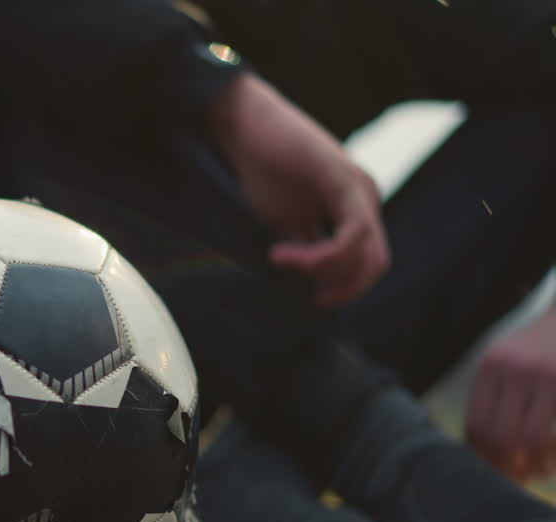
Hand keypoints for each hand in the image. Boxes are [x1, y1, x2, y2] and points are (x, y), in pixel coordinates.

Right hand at [210, 73, 388, 306]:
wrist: (245, 125)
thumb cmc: (261, 169)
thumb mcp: (286, 222)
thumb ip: (306, 250)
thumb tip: (311, 286)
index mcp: (358, 209)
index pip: (367, 264)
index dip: (345, 290)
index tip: (311, 298)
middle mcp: (367, 198)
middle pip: (374, 265)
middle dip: (343, 289)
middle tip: (309, 296)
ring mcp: (360, 188)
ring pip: (364, 254)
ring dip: (322, 270)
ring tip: (278, 258)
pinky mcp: (344, 180)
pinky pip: (352, 234)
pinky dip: (321, 255)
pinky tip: (282, 253)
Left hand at [467, 310, 555, 475]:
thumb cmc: (542, 344)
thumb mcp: (510, 358)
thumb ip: (496, 393)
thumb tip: (482, 445)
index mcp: (492, 365)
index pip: (477, 421)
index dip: (482, 453)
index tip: (491, 470)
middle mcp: (513, 368)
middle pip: (498, 433)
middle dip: (506, 463)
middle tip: (518, 476)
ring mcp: (544, 374)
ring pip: (530, 437)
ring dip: (535, 462)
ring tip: (540, 470)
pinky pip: (554, 430)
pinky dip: (553, 451)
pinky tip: (552, 459)